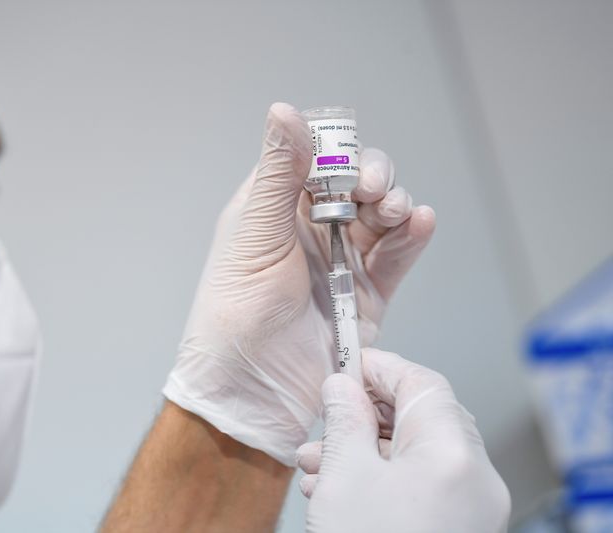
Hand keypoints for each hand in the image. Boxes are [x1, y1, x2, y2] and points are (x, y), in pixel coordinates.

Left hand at [163, 103, 435, 464]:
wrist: (252, 390)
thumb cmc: (236, 314)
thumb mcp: (255, 234)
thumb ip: (279, 174)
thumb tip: (285, 111)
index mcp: (272, 209)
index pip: (312, 160)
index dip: (334, 151)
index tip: (344, 158)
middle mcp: (308, 230)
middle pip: (355, 183)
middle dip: (371, 177)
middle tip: (370, 189)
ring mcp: (339, 261)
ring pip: (381, 216)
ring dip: (394, 204)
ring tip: (391, 212)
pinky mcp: (365, 294)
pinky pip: (396, 257)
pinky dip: (412, 238)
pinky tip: (418, 223)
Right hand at [296, 348, 510, 532]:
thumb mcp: (344, 476)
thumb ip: (344, 418)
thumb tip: (341, 385)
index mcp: (454, 455)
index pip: (422, 383)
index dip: (380, 367)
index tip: (344, 363)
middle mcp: (474, 480)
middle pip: (420, 418)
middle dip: (364, 414)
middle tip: (326, 415)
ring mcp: (469, 509)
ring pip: (415, 453)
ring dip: (364, 448)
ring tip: (316, 462)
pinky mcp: (455, 528)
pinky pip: (419, 484)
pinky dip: (379, 476)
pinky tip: (335, 487)